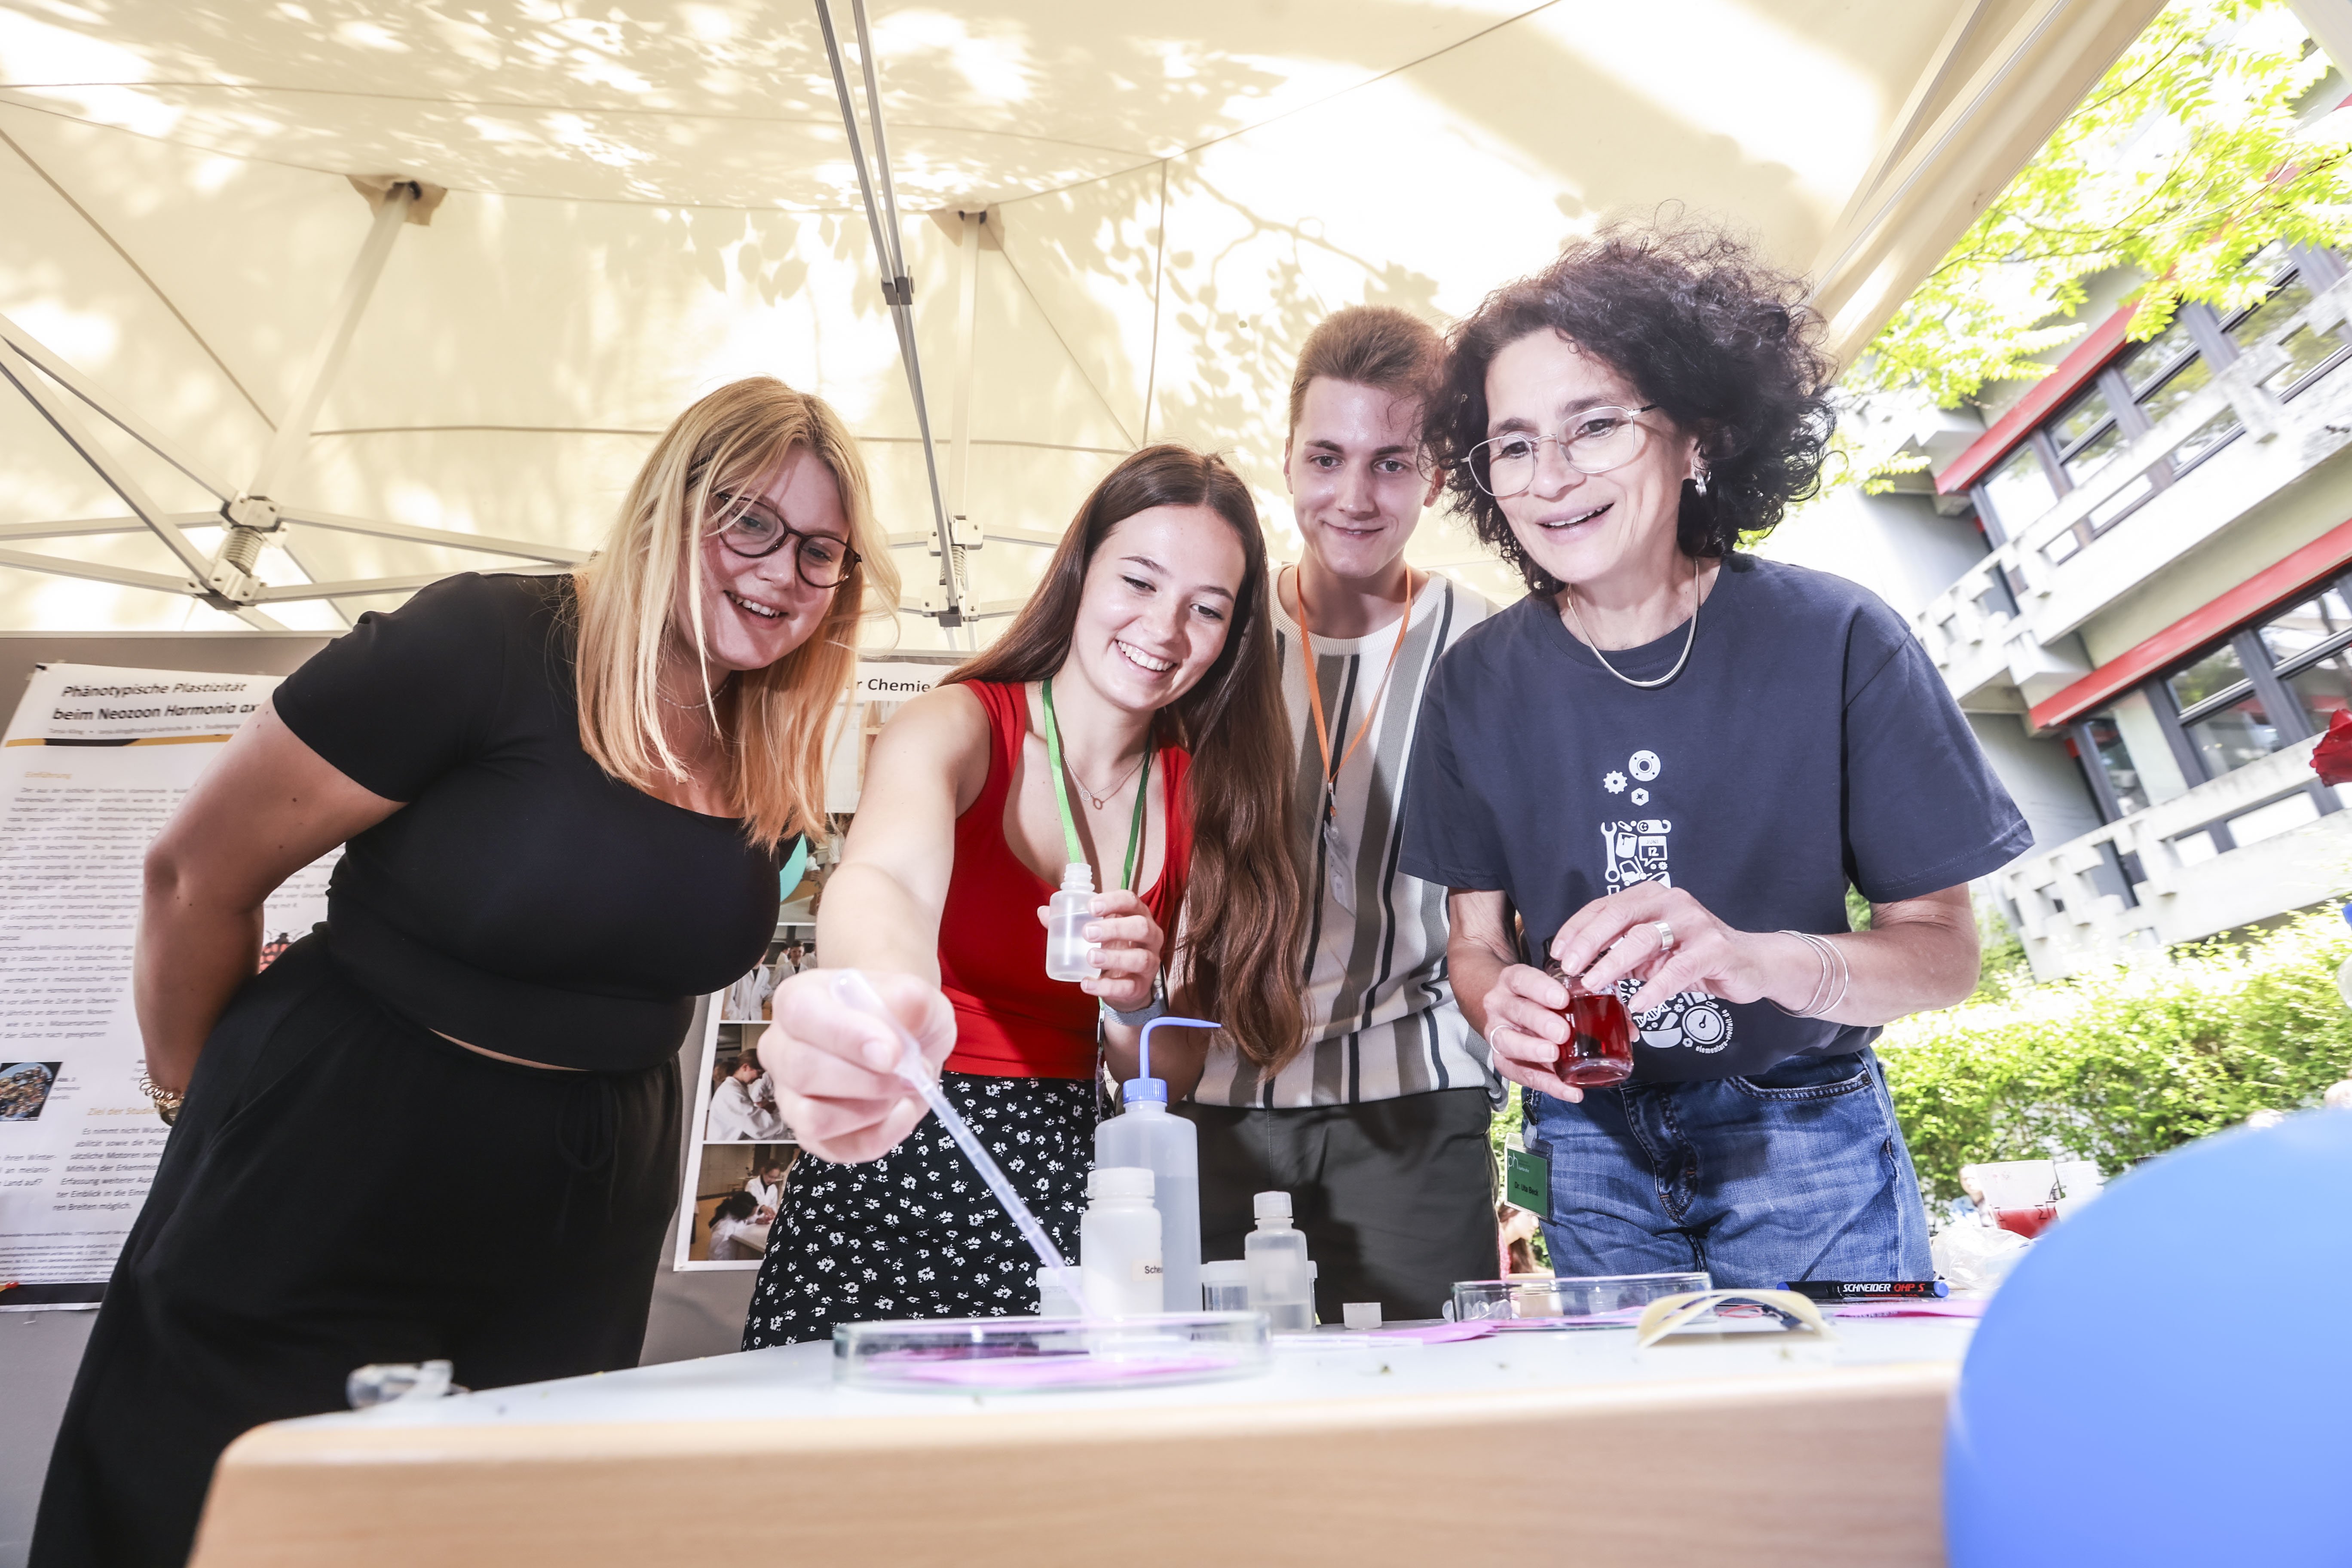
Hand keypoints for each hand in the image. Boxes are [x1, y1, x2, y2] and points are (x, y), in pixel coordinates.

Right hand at [760, 967, 954, 1164]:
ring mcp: (790, 1096)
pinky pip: (837, 1149)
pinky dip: (880, 1135)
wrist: (904, 1040)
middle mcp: (781, 1049)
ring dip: (871, 1110)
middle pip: (803, 1072)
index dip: (847, 1036)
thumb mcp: (916, 996)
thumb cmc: (899, 1014)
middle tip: (911, 1073)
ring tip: (904, 1089)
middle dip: (868, 1080)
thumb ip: (909, 1001)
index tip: (892, 1054)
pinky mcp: (810, 1135)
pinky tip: (903, 1111)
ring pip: (812, 1119)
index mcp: (797, 1000)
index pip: (802, 1015)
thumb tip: (899, 1027)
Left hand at [1033, 889, 1164, 1012]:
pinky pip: (1129, 987)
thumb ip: (1071, 922)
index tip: (1091, 906)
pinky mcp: (1142, 986)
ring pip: (1140, 958)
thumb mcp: (1097, 931)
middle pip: (1141, 927)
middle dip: (1115, 928)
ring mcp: (1149, 962)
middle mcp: (1150, 937)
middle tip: (1087, 932)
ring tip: (1090, 957)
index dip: (1113, 901)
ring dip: (1114, 957)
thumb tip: (1043, 912)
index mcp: (1137, 915)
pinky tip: (1087, 984)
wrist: (1125, 984)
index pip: (1132, 900)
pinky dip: (1107, 987)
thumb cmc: (1112, 947)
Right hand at [1477, 962, 1586, 1103]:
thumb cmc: (1537, 999)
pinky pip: (1520, 1075)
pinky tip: (1569, 1089)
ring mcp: (1498, 1032)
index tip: (1562, 999)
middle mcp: (1501, 1005)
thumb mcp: (1555, 989)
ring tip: (1554, 1056)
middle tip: (1562, 1032)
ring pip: (1508, 1042)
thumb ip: (1590, 1002)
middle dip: (1539, 1021)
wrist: (1505, 1008)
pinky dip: (1546, 1084)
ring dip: (1532, 1051)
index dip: (1541, 988)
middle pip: (1517, 1011)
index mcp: (1515, 982)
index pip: (1523, 979)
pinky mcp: (1502, 1059)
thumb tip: (1629, 1030)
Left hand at [1548, 883, 1812, 1017]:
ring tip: (1593, 984)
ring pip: (1644, 938)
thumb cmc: (1694, 956)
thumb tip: (1578, 972)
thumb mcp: (1652, 954)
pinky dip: (1655, 987)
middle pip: (1620, 915)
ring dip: (1613, 962)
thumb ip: (1621, 955)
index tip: (1557, 951)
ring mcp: (1694, 923)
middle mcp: (1671, 901)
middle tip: (1568, 966)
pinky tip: (1639, 1003)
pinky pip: (1678, 968)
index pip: (1605, 905)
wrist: (1751, 963)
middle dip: (1589, 941)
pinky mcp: (1714, 949)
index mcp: (1651, 896)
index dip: (1577, 927)